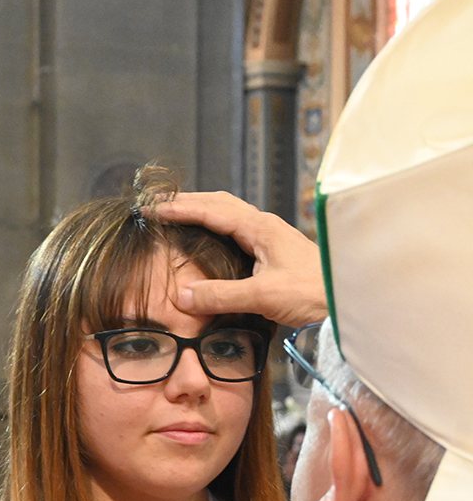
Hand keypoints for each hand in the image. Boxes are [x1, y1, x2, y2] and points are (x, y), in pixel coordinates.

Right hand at [151, 191, 327, 326]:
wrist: (348, 299)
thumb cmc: (313, 294)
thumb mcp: (262, 296)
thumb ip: (220, 295)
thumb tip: (181, 295)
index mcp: (259, 228)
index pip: (210, 210)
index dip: (178, 209)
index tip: (151, 209)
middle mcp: (264, 224)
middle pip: (218, 202)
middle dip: (186, 201)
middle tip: (157, 204)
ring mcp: (270, 234)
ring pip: (228, 211)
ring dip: (200, 209)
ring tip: (176, 213)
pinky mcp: (274, 247)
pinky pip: (235, 225)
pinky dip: (214, 222)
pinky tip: (208, 235)